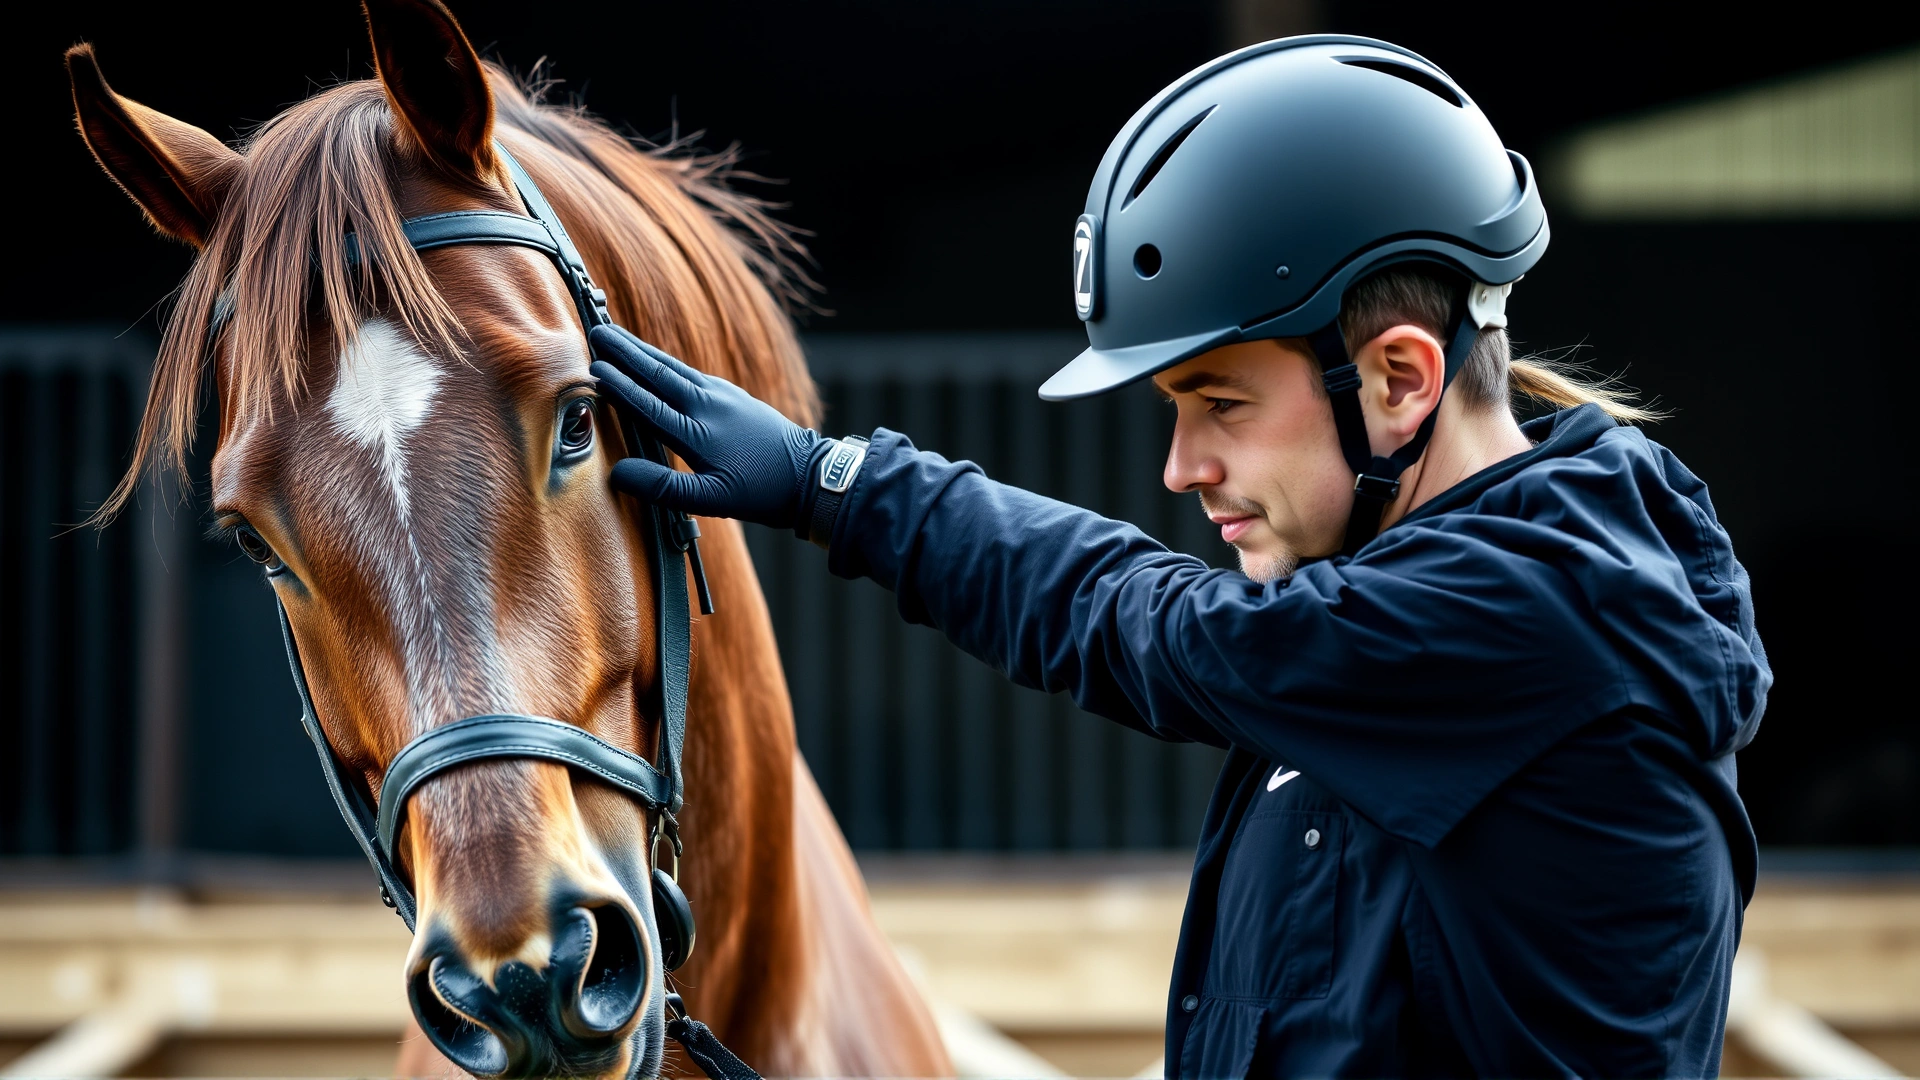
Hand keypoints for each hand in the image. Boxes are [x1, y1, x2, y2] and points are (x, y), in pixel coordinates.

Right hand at [589, 325, 822, 529]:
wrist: (809, 475)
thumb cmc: (760, 492)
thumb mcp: (711, 500)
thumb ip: (664, 487)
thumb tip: (619, 473)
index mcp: (696, 432)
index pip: (648, 403)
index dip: (619, 385)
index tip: (593, 366)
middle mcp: (707, 405)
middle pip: (657, 372)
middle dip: (625, 351)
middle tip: (595, 331)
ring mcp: (721, 395)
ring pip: (673, 367)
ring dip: (642, 350)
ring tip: (616, 334)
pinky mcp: (731, 394)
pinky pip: (689, 372)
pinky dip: (665, 361)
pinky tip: (656, 358)